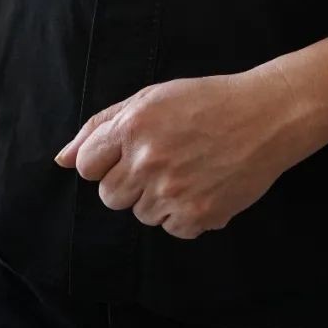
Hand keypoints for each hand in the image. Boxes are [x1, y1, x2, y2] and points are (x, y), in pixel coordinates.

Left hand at [53, 71, 306, 239]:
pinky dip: (185, 214)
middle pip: (109, 197)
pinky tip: (203, 185)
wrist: (265, 117)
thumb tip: (62, 160)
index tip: (128, 154)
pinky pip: (172, 229)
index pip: (87, 167)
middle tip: (161, 161)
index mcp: (132, 126)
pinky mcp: (198, 217)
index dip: (106, 161)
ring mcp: (172, 192)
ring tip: (188, 169)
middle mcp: (147, 161)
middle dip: (128, 182)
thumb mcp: (150, 98)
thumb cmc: (205, 102)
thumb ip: (100, 127)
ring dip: (157, 198)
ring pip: (141, 214)